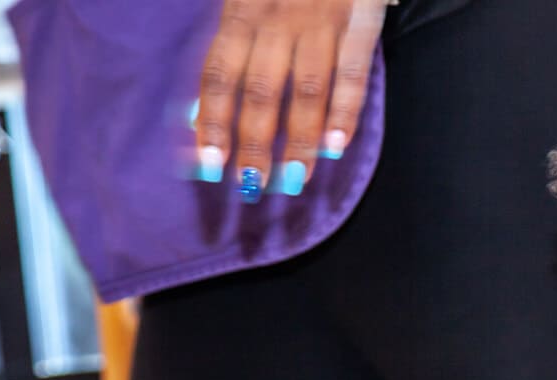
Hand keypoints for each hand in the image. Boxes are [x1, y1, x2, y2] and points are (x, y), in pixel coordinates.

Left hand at [194, 0, 389, 199]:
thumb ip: (228, 47)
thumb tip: (197, 111)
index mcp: (241, 11)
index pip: (219, 74)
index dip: (213, 120)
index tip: (207, 164)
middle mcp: (276, 18)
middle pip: (260, 90)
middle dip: (254, 142)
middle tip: (250, 186)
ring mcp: (320, 22)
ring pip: (306, 89)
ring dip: (300, 140)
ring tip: (295, 179)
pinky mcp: (359, 23)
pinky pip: (353, 73)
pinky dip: (346, 112)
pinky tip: (338, 146)